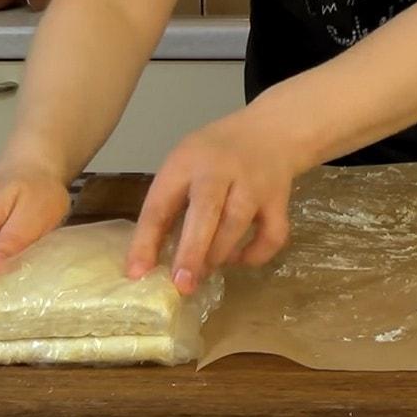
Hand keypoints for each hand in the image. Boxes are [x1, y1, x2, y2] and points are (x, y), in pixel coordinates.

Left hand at [126, 112, 297, 294]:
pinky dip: (256, 255)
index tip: (136, 272)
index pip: (161, 202)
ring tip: (203, 273)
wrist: (270, 132)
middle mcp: (221, 170)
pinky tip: (239, 259)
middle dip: (192, 251)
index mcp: (186, 161)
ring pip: (237, 223)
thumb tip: (148, 261)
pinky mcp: (280, 200)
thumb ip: (168, 204)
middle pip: (206, 211)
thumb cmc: (214, 155)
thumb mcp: (183, 165)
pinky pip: (272, 235)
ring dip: (218, 254)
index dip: (146, 239)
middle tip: (181, 284)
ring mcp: (254, 184)